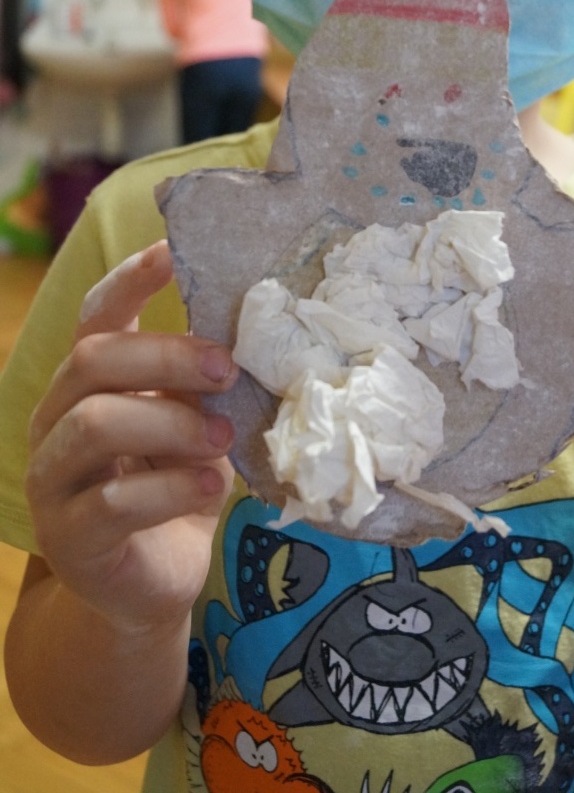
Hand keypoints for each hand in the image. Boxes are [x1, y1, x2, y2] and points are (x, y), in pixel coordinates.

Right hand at [25, 241, 236, 633]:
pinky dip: (173, 487)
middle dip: (166, 355)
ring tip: (222, 435)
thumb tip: (259, 333)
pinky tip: (213, 485)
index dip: (132, 278)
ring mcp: (53, 481)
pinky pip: (114, 500)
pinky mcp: (70, 538)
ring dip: (170, 422)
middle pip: (93, 359)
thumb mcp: (195, 426)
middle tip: (227, 367)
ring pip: (95, 424)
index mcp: (87, 385)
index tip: (175, 248)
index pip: (97, 316)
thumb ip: (203, 386)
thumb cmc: (178, 490)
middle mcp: (55, 422)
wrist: (150, 586)